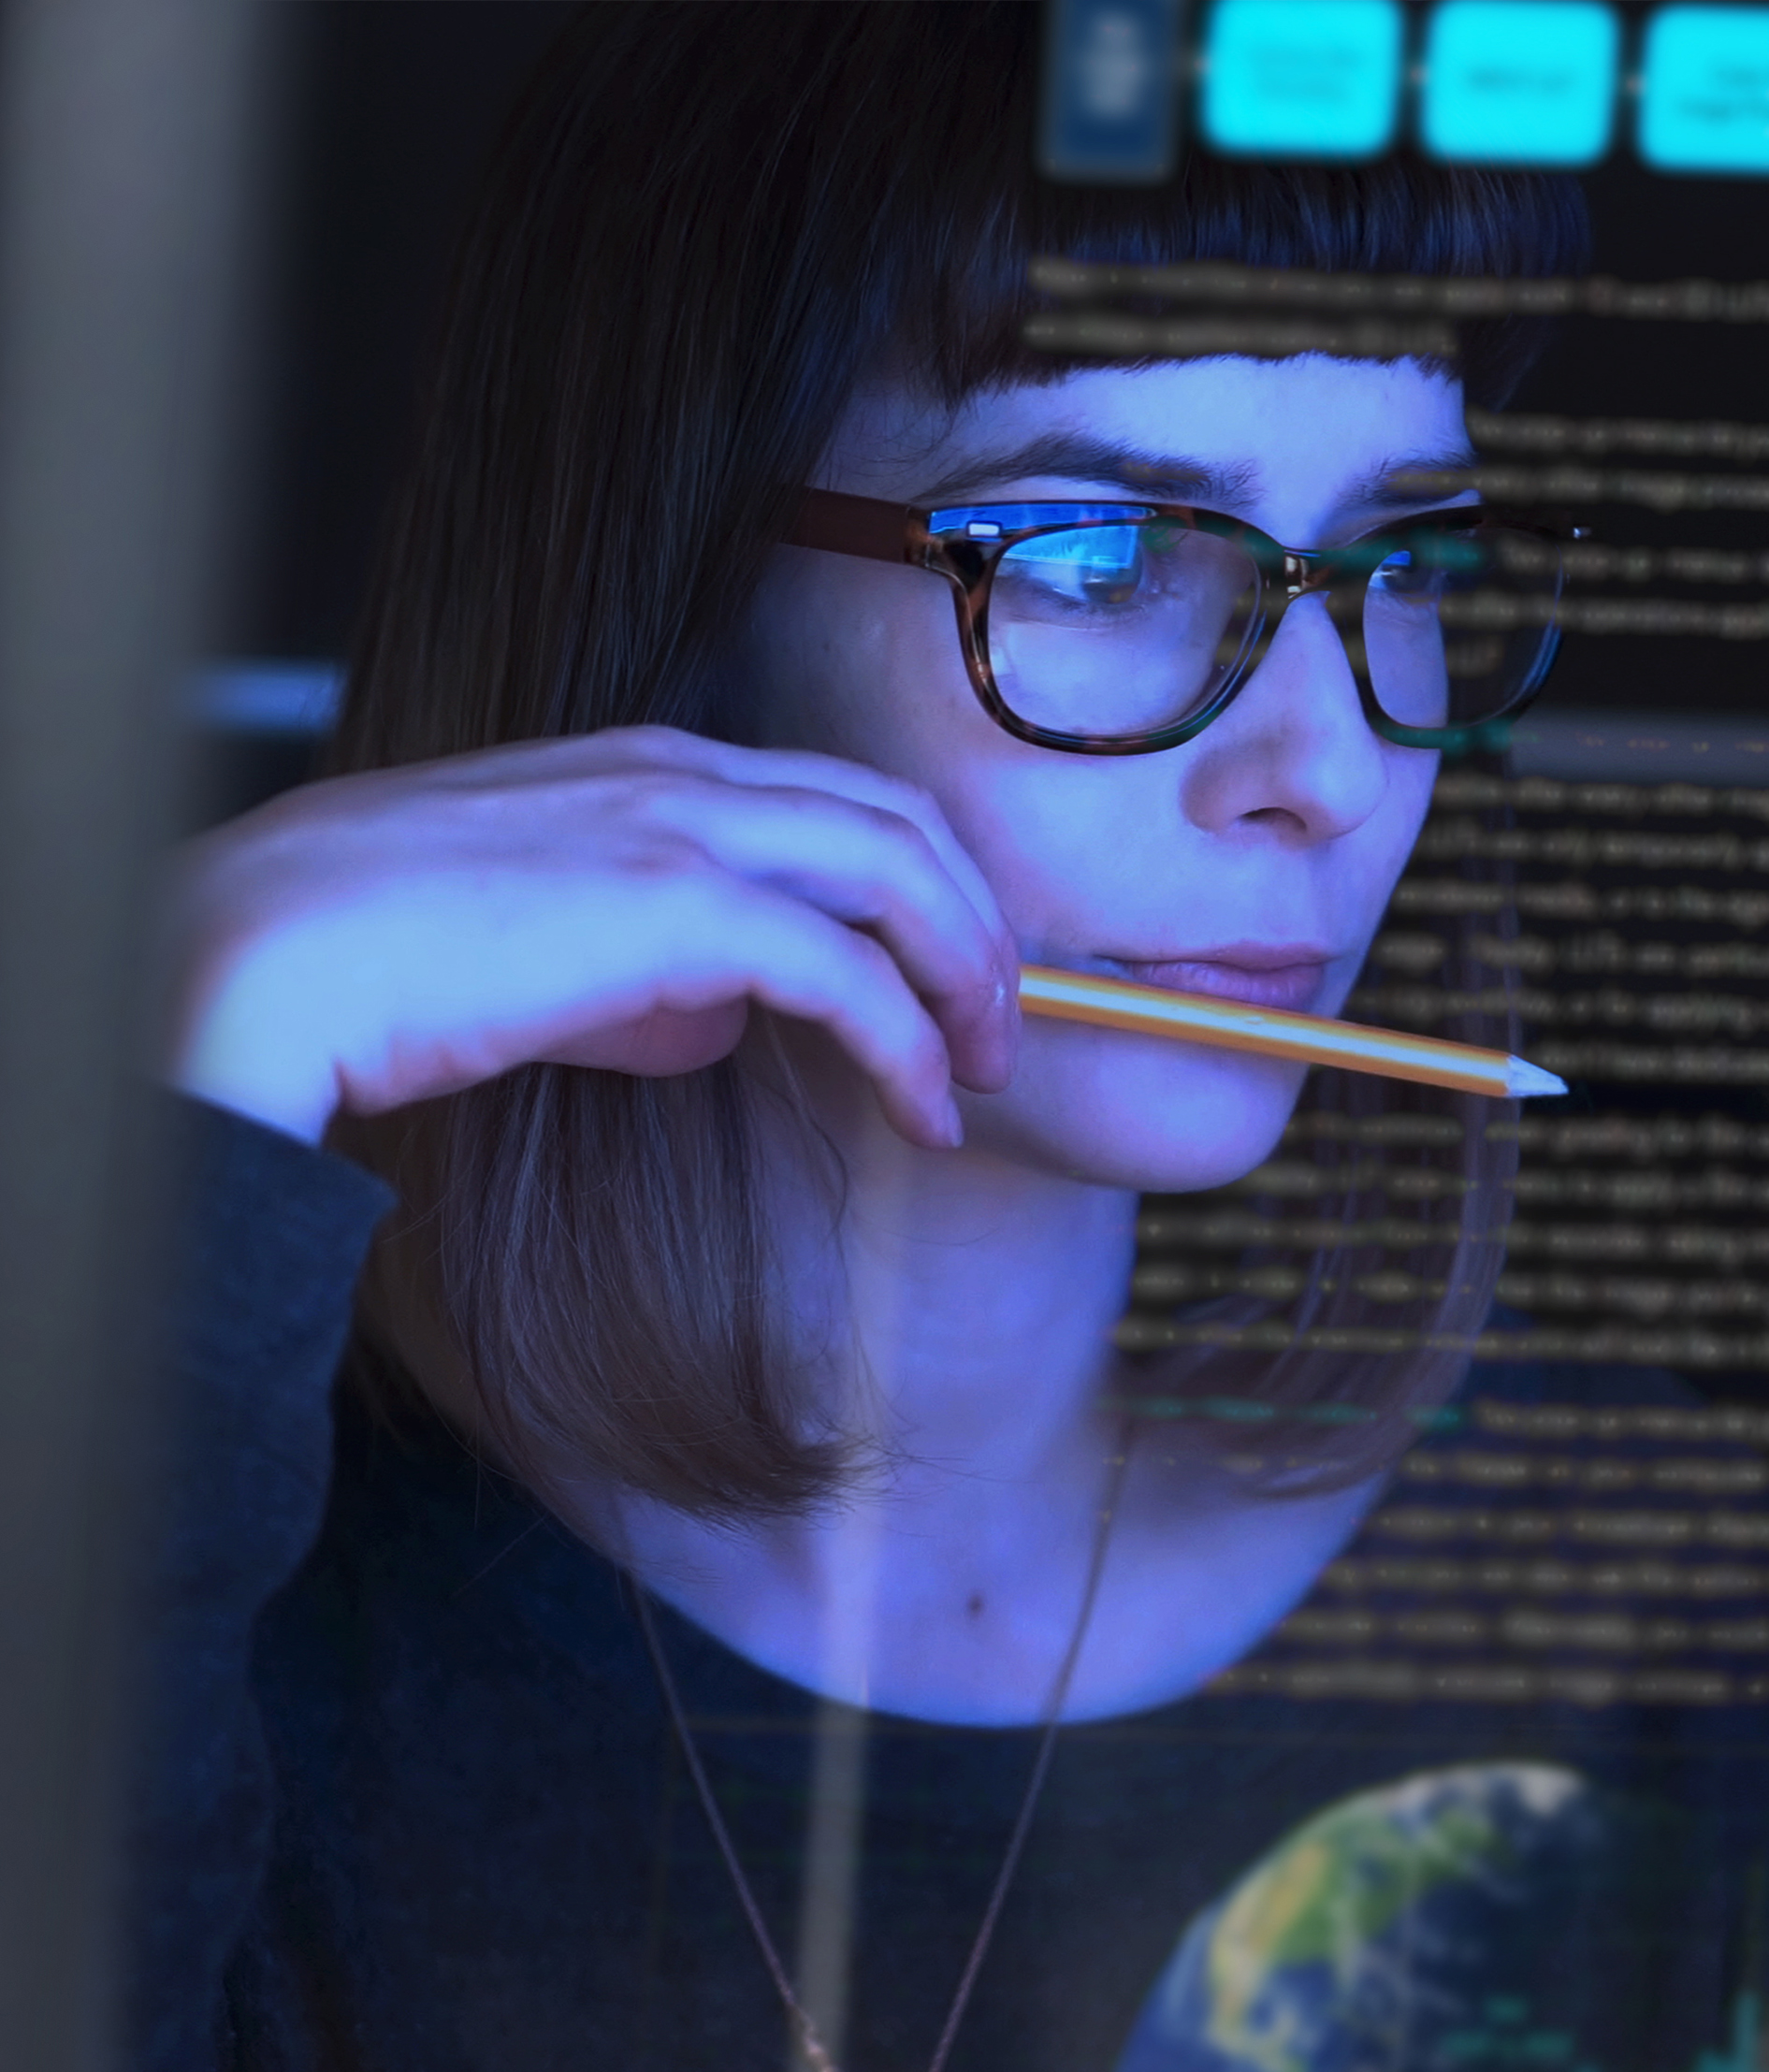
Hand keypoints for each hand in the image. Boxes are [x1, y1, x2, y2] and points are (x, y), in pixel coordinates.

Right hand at [162, 724, 1018, 1149]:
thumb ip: (643, 974)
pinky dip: (908, 1044)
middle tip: (998, 1032)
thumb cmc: (380, 959)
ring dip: (968, 978)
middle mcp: (683, 773)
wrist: (275, 952)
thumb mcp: (540, 953)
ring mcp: (684, 826)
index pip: (840, 803)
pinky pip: (849, 972)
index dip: (920, 889)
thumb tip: (717, 1023)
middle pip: (901, 822)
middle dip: (976, 928)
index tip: (947, 983)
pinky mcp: (680, 906)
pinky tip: (924, 1113)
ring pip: (902, 874)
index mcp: (649, 766)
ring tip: (983, 1074)